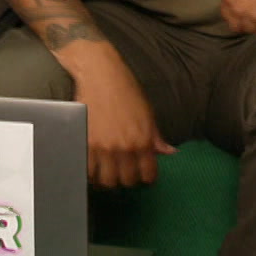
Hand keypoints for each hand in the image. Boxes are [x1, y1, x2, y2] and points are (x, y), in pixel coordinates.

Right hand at [69, 46, 174, 188]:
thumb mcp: (148, 113)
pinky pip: (88, 171)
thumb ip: (156, 137)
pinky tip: (94, 166)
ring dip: (108, 178)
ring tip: (108, 171)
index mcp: (143, 140)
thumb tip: (169, 152)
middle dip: (127, 178)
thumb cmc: (126, 90)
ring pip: (106, 180)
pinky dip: (91, 173)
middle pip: (127, 181)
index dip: (147, 177)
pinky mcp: (85, 143)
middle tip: (124, 172)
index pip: (148, 175)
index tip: (143, 174)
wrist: (100, 74)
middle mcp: (124, 147)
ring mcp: (103, 147)